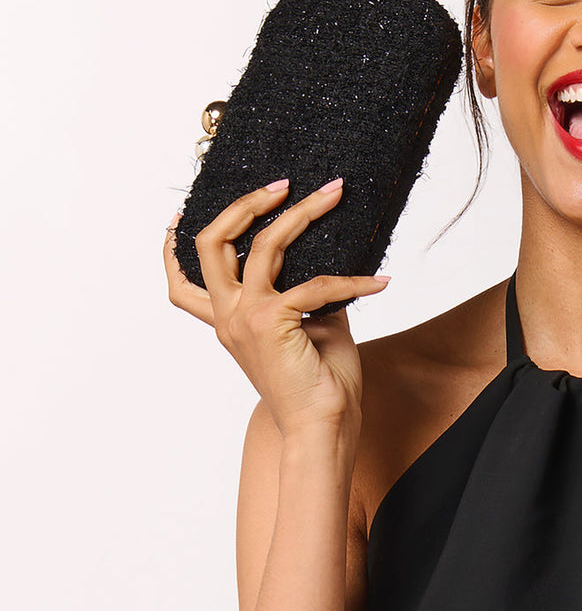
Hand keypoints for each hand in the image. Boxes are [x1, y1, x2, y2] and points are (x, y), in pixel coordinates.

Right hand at [163, 179, 389, 437]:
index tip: (180, 213)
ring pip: (264, 245)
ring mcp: (245, 318)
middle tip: (282, 184)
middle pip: (211, 242)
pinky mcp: (272, 322)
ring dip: (303, 213)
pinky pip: (316, 284)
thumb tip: (332, 260)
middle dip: (245, 204)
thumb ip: (309, 294)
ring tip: (334, 194)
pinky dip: (354, 280)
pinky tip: (381, 282)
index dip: (172, 246)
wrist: (322, 426)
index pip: (182, 282)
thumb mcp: (313, 328)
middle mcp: (228, 316)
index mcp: (228, 321)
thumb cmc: (318, 383)